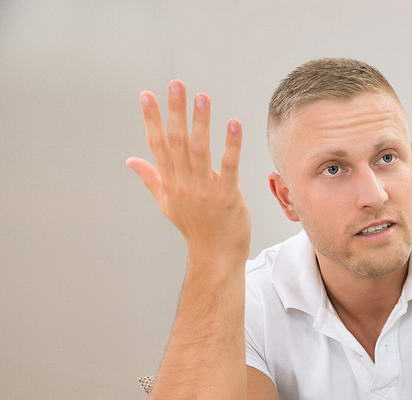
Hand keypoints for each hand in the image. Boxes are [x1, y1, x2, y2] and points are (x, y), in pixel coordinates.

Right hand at [125, 79, 250, 261]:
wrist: (215, 255)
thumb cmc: (194, 228)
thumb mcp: (167, 203)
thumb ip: (150, 178)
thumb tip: (131, 160)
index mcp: (169, 182)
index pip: (157, 145)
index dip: (151, 119)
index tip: (147, 96)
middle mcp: (184, 183)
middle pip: (176, 141)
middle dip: (175, 111)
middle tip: (176, 85)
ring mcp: (205, 189)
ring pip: (200, 149)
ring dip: (200, 122)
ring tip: (202, 97)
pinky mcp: (227, 195)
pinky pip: (228, 166)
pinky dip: (231, 145)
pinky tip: (233, 125)